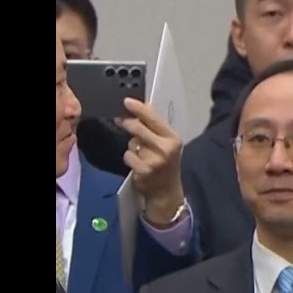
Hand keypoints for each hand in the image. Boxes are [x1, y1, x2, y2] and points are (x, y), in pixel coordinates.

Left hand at [114, 98, 184, 222]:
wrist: (167, 191)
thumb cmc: (166, 163)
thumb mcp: (167, 143)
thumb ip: (155, 127)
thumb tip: (141, 106)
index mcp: (173, 138)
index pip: (153, 118)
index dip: (138, 108)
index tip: (126, 101)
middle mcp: (165, 148)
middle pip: (138, 127)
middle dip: (127, 122)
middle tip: (119, 119)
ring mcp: (154, 160)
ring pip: (131, 143)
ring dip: (132, 146)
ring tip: (141, 154)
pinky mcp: (143, 170)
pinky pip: (128, 156)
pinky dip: (129, 158)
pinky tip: (137, 164)